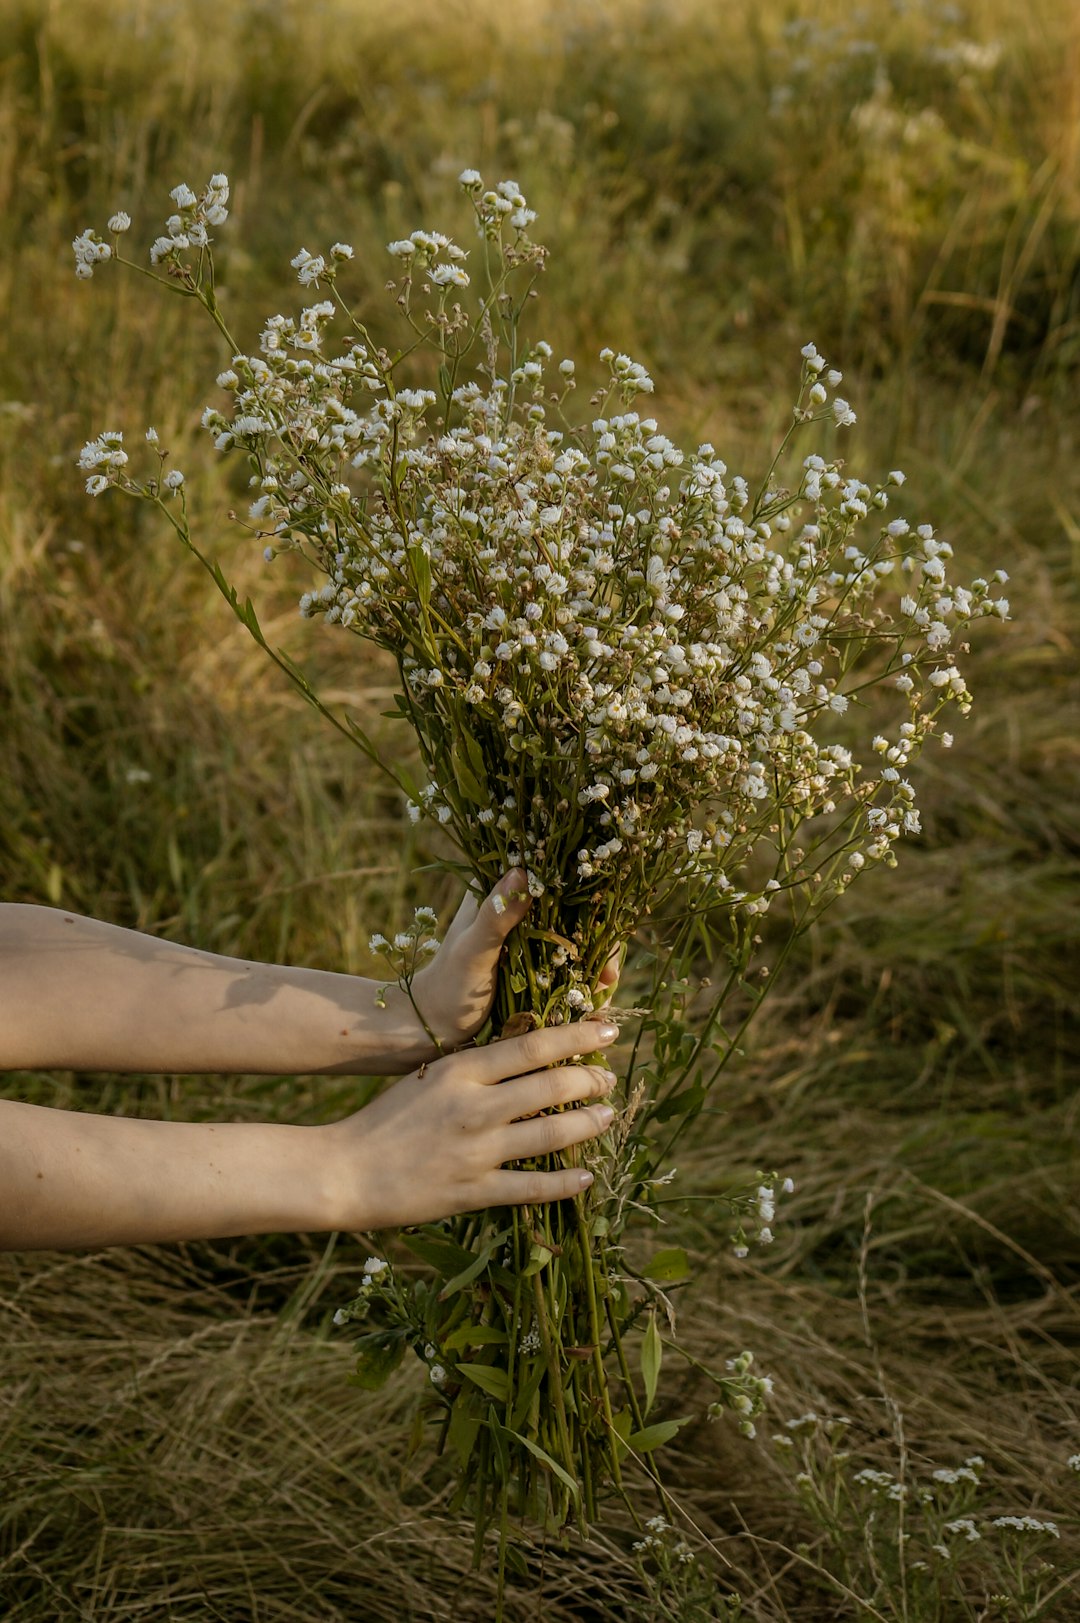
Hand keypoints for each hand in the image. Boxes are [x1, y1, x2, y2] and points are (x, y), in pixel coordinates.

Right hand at [322, 1018, 619, 1228]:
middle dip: (590, 1081)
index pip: (534, 1046)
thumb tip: (528, 1054)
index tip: (608, 1030)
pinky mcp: (473, 1191)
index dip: (578, 1037)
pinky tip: (587, 1177)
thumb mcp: (429, 1076)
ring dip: (587, 1125)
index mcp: (462, 1071)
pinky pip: (532, 1187)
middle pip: (551, 1087)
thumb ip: (475, 1068)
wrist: (344, 1170)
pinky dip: (565, 1183)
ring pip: (551, 1135)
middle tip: (610, 1078)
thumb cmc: (386, 1118)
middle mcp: (474, 1107)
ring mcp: (476, 1151)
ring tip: (608, 1116)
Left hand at [408, 870, 621, 1055]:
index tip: (602, 926)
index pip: (551, 880)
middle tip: (609, 973)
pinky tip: (595, 1002)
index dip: (584, 896)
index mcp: (496, 893)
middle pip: (572, 913)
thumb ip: (495, 914)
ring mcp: (525, 941)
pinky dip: (583, 982)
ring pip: (573, 942)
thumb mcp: (472, 950)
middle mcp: (515, 911)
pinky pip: (567, 969)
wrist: (429, 1030)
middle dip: (597, 940)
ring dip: (594, 964)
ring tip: (604, 993)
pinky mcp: (531, 969)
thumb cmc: (446, 988)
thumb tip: (521, 871)